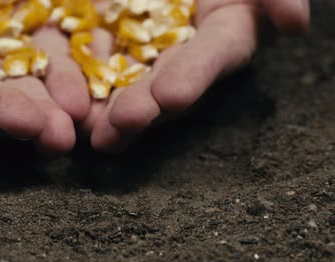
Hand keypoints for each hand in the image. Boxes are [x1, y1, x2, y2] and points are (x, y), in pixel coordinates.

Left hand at [80, 0, 310, 152]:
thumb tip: (296, 24)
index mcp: (223, 25)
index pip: (215, 52)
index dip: (194, 74)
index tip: (173, 96)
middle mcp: (183, 43)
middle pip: (166, 81)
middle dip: (146, 105)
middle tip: (124, 123)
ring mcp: (141, 45)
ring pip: (125, 83)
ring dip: (109, 112)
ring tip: (93, 135)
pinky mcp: (103, 39)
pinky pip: (89, 65)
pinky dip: (77, 87)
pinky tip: (66, 110)